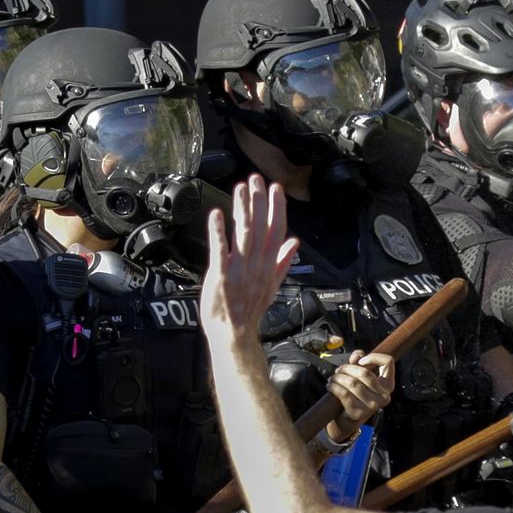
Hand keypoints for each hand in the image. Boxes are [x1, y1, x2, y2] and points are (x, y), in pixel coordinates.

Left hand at [201, 176, 299, 345]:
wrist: (235, 332)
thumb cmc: (250, 309)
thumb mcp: (272, 284)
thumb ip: (282, 261)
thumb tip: (295, 242)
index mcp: (269, 264)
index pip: (277, 230)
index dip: (277, 208)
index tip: (275, 189)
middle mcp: (257, 263)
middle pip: (262, 226)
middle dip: (260, 201)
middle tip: (256, 179)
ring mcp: (239, 269)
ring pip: (244, 233)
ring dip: (243, 209)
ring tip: (241, 188)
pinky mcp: (221, 275)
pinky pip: (220, 249)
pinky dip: (218, 231)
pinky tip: (217, 214)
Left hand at [329, 350, 394, 425]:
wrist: (346, 421)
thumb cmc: (354, 397)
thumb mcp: (359, 379)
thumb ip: (359, 363)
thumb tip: (358, 354)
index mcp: (387, 385)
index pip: (388, 362)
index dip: (374, 357)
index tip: (360, 361)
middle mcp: (383, 396)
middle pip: (365, 373)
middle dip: (347, 368)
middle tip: (338, 370)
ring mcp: (372, 406)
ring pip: (352, 383)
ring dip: (338, 378)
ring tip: (333, 379)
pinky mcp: (358, 413)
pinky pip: (344, 394)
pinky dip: (334, 387)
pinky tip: (330, 386)